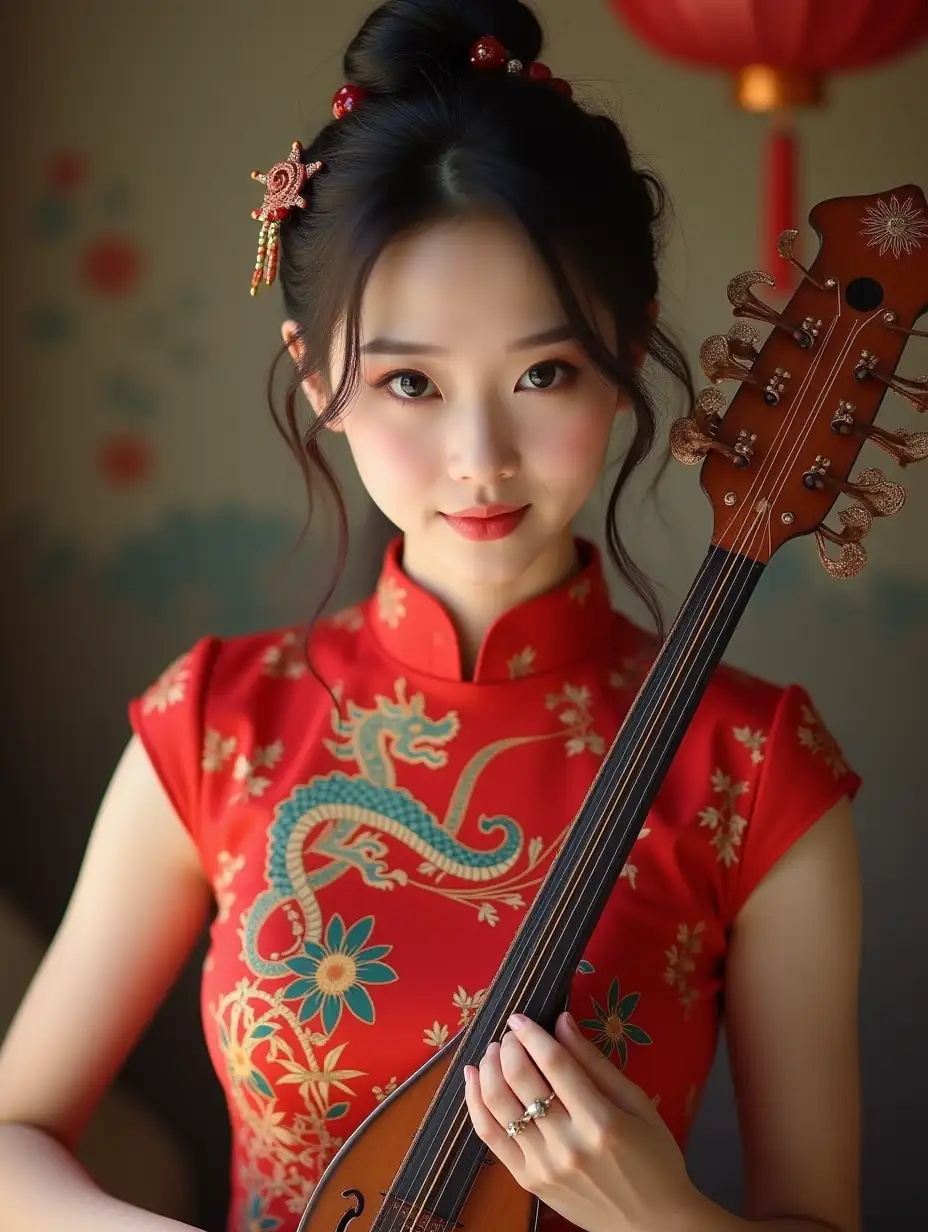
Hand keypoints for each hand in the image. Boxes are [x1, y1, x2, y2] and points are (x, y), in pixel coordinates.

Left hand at [463, 1011, 700, 1231]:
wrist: (652, 1223)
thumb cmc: (654, 1157)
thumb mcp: (636, 1103)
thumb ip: (595, 1062)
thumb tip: (562, 1021)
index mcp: (601, 1121)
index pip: (554, 1063)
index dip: (532, 1034)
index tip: (519, 1017)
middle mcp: (567, 1144)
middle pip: (521, 1079)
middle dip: (509, 1046)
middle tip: (511, 1034)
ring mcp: (543, 1165)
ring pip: (498, 1105)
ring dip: (490, 1068)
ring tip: (495, 1051)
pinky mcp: (528, 1181)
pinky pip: (489, 1136)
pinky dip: (475, 1102)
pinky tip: (473, 1077)